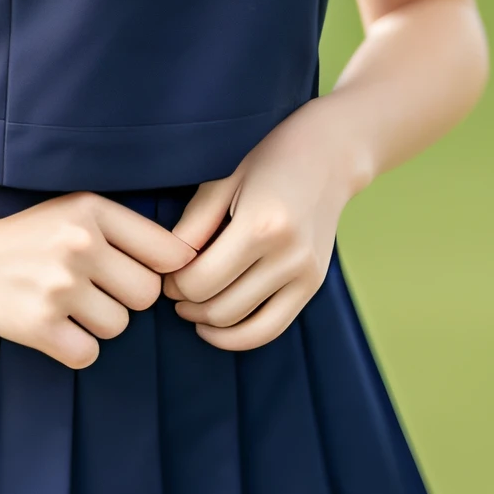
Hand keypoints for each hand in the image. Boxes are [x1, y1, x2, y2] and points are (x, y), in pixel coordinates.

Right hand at [0, 192, 195, 369]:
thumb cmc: (40, 235)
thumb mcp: (82, 211)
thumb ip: (131, 230)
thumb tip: (190, 263)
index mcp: (92, 211)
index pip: (168, 253)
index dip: (164, 270)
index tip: (143, 272)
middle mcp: (77, 245)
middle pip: (147, 295)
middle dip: (128, 298)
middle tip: (98, 289)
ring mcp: (57, 286)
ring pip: (119, 327)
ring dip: (100, 323)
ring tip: (71, 304)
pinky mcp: (38, 325)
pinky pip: (88, 354)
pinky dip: (77, 347)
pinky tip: (58, 326)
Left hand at [163, 99, 359, 349]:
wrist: (328, 156)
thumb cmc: (269, 159)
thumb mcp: (223, 180)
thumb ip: (193, 224)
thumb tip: (165, 265)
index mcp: (260, 225)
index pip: (199, 281)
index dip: (172, 284)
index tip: (165, 273)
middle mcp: (287, 256)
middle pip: (219, 307)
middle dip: (186, 304)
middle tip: (172, 290)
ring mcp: (305, 275)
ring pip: (243, 327)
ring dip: (209, 324)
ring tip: (191, 307)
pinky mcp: (314, 285)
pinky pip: (271, 329)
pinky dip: (240, 337)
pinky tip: (217, 327)